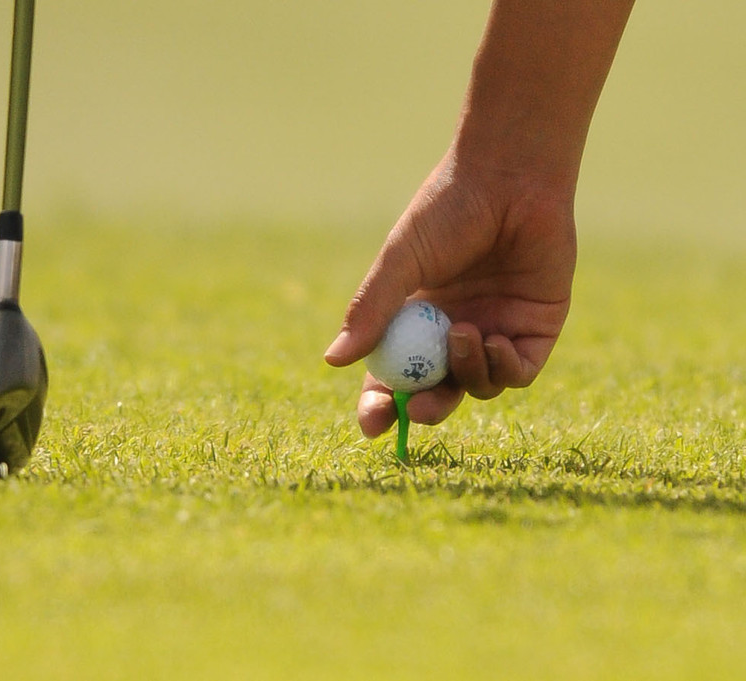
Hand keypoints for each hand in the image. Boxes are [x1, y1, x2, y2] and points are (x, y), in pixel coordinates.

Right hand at [325, 151, 576, 434]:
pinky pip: (518, 372)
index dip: (381, 404)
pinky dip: (504, 368)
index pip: (394, 375)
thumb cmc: (448, 210)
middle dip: (426, 409)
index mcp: (415, 318)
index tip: (372, 425)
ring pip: (479, 385)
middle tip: (418, 411)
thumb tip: (333, 359)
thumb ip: (371, 311)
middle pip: (437, 391)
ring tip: (462, 333)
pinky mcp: (536, 328)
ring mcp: (495, 330)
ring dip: (468, 372)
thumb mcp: (400, 262)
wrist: (510, 178)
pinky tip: (494, 338)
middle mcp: (453, 331)